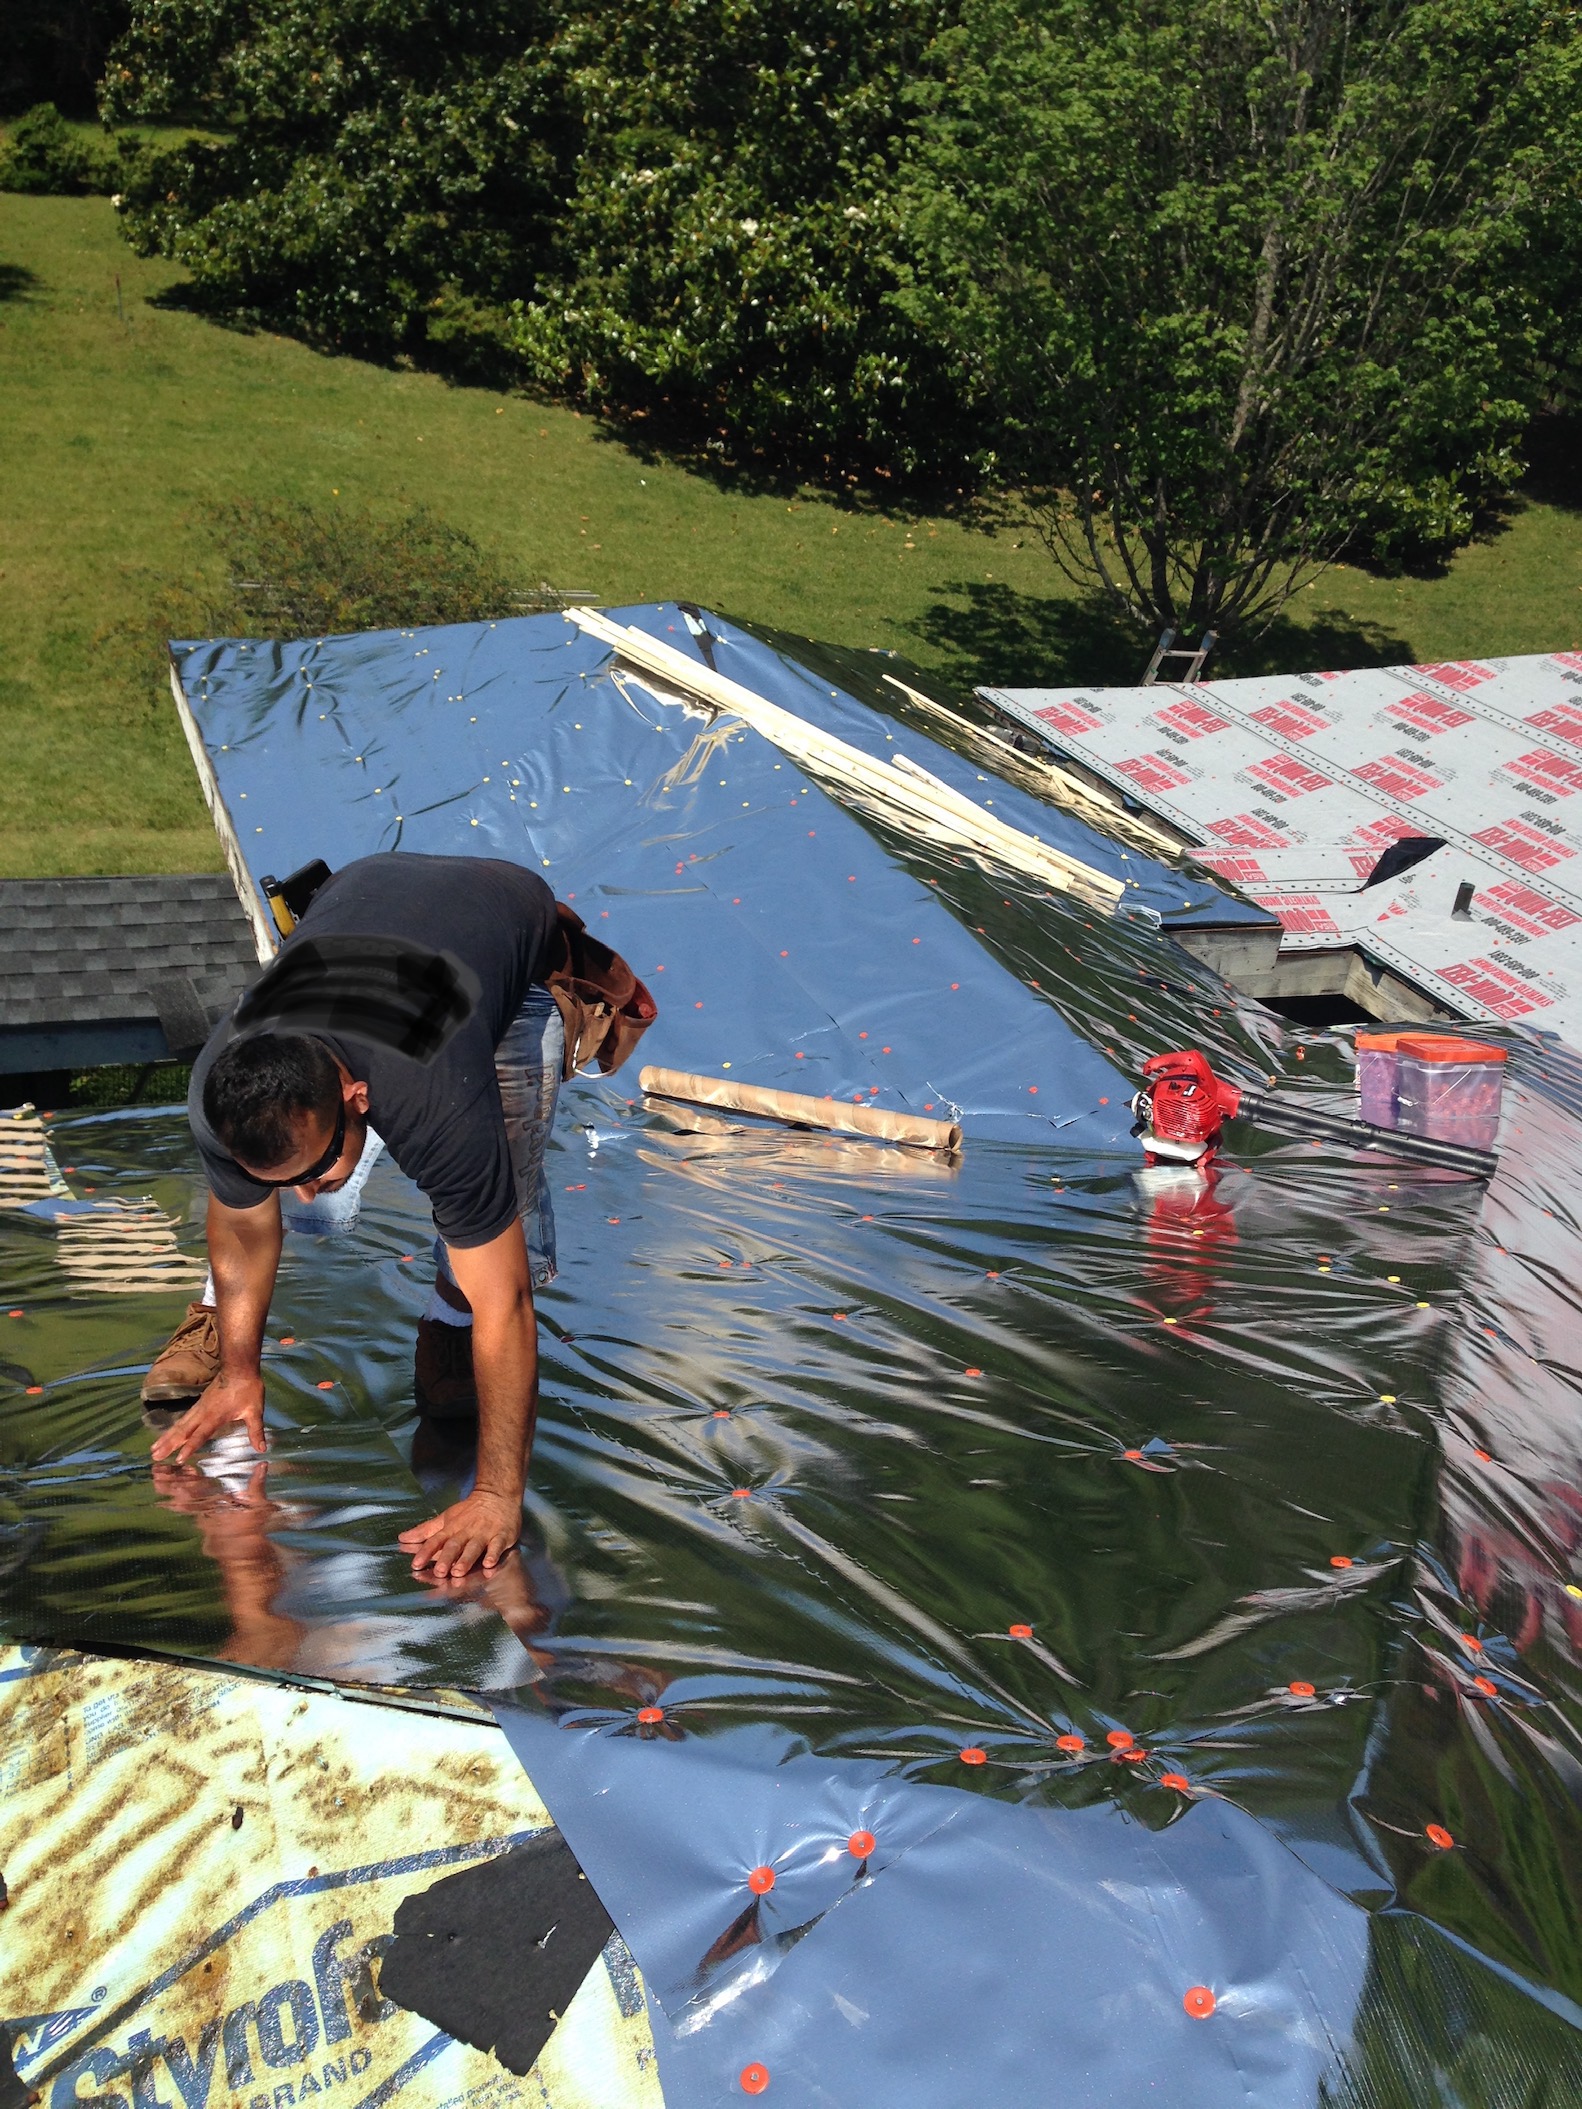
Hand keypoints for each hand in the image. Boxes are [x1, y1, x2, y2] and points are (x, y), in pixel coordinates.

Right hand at [149, 1370, 265, 1464]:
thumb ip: (256, 1431)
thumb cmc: (248, 1388)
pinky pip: (183, 1420)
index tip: (179, 1458)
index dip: (190, 1446)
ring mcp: (199, 1408)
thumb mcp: (255, 1410)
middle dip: (169, 1444)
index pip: (200, 1434)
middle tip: (155, 1457)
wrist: (239, 1366)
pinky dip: (173, 1429)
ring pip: (180, 1425)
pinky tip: (167, 1435)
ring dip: (166, 1437)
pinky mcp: (199, 1405)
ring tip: (153, 1450)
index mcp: (215, 1416)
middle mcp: (203, 1413)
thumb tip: (261, 1449)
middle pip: (183, 1431)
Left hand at [399, 1487, 521, 1578]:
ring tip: (459, 1571)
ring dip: (466, 1559)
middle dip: (446, 1558)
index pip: (436, 1540)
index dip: (425, 1552)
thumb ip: (425, 1531)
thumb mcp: (446, 1518)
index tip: (416, 1564)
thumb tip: (402, 1538)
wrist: (497, 1494)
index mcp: (452, 1528)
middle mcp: (466, 1531)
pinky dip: (493, 1555)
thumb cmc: (470, 1510)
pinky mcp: (501, 1536)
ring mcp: (484, 1533)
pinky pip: (497, 1546)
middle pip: (454, 1545)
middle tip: (439, 1572)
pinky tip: (488, 1564)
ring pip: (474, 1547)